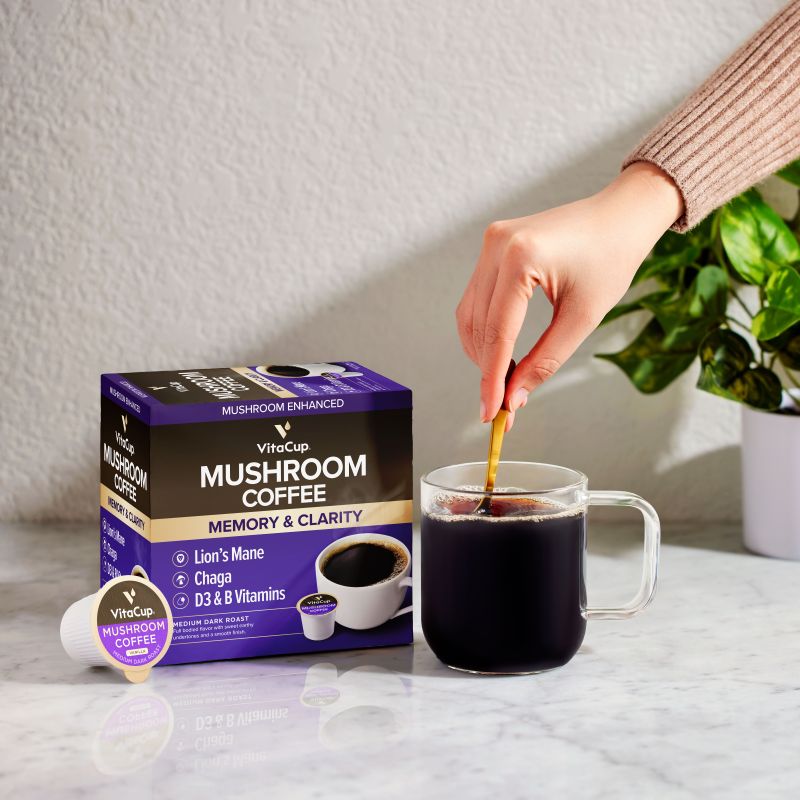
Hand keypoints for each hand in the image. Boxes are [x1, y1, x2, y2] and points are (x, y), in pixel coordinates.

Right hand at [456, 161, 683, 428]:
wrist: (620, 215)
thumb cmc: (611, 259)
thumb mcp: (583, 317)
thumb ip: (545, 361)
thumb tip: (513, 399)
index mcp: (522, 257)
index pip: (497, 332)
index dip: (492, 378)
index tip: (492, 413)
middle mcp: (498, 245)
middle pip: (478, 325)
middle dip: (487, 369)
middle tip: (501, 405)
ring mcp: (491, 242)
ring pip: (469, 314)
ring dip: (482, 352)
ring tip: (503, 380)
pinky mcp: (492, 245)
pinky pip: (476, 298)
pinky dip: (485, 330)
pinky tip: (501, 352)